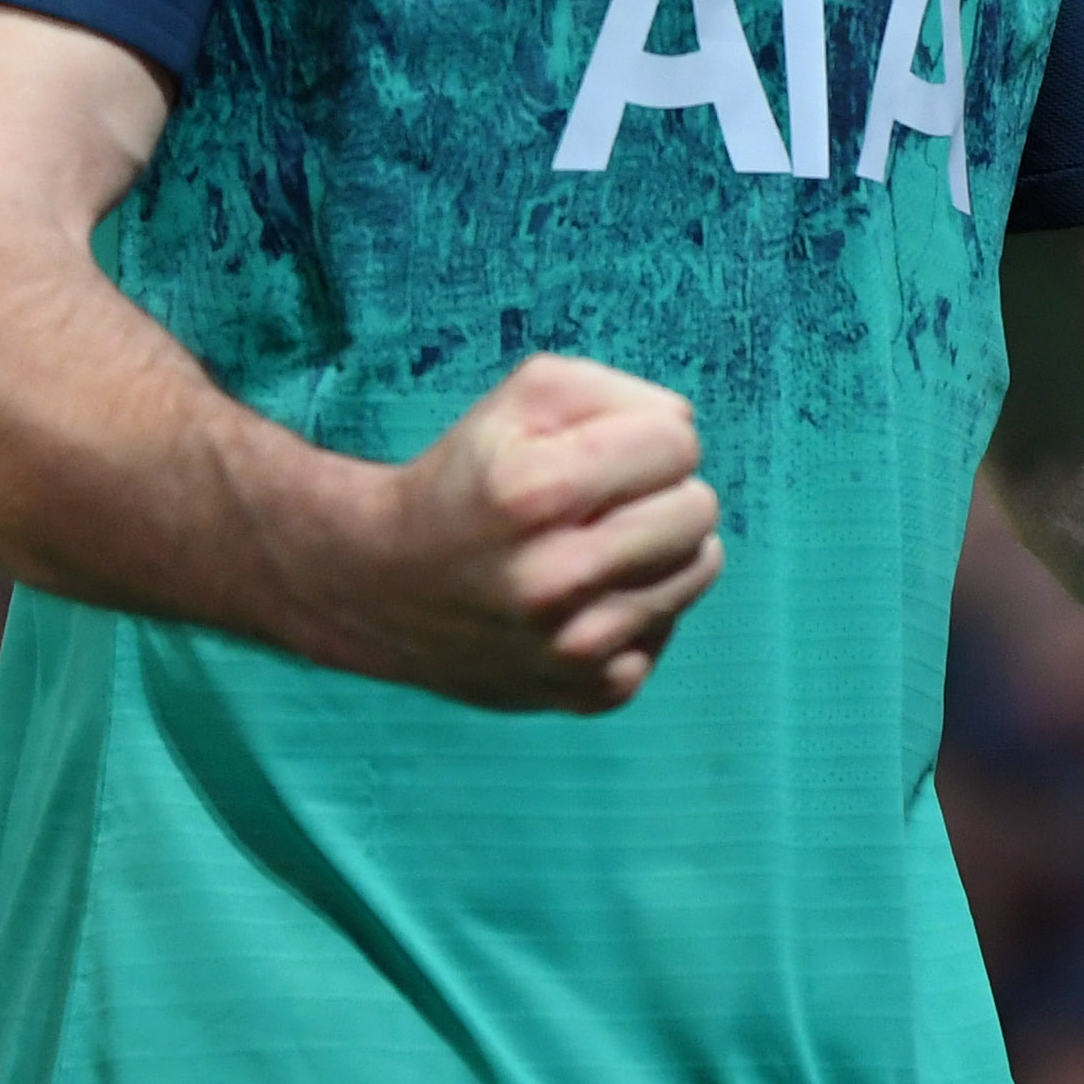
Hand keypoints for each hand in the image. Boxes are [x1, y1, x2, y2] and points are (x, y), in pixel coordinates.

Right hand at [302, 355, 724, 712]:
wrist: (384, 588)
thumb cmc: (467, 479)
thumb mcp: (519, 400)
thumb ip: (612, 391)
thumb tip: (683, 429)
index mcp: (536, 493)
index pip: (677, 441)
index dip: (644, 435)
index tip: (601, 452)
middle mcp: (557, 579)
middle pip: (699, 507)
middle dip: (660, 490)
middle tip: (602, 501)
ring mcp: (577, 649)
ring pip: (700, 566)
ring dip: (660, 546)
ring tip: (597, 545)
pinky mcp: (594, 692)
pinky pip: (671, 624)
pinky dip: (640, 605)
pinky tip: (585, 599)